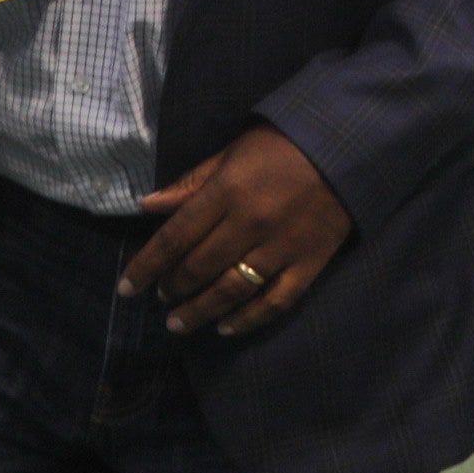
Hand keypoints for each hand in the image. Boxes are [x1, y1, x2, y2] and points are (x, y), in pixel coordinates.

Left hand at [122, 123, 353, 336]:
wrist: (348, 145)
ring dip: (200, 312)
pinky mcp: (309, 263)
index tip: (126, 288)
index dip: (145, 267)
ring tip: (179, 324)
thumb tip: (146, 206)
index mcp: (226, 192)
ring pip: (231, 291)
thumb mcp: (232, 153)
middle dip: (172, 289)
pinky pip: (274, 301)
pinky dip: (248, 319)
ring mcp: (281, 247)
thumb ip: (191, 183)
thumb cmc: (283, 145)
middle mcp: (249, 223)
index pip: (174, 238)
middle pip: (199, 268)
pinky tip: (226, 328)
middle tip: (162, 298)